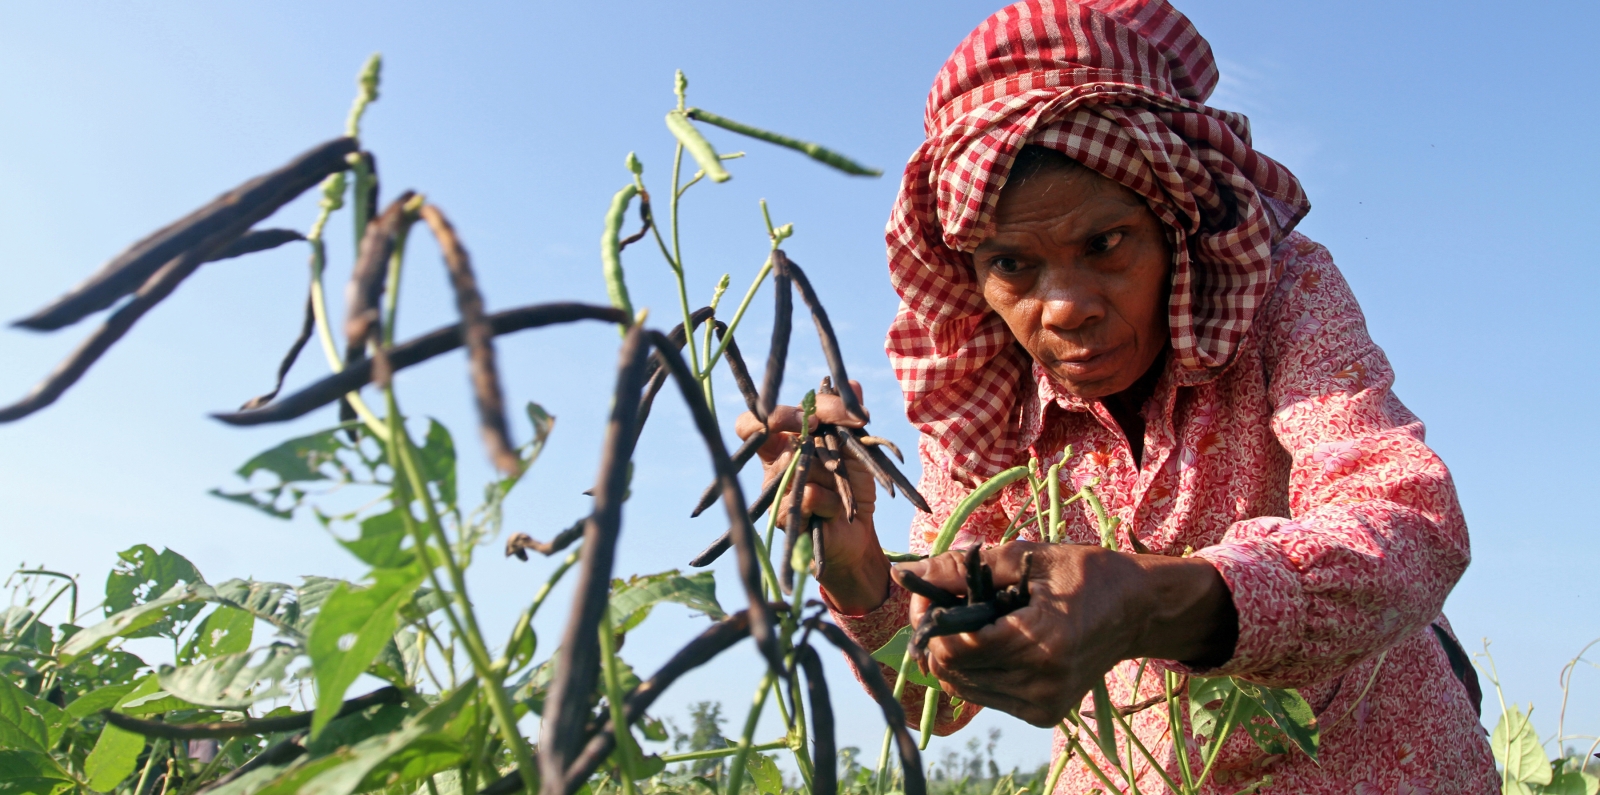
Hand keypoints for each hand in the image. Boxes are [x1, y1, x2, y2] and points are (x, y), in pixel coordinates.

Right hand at [734, 381, 889, 613]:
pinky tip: (839, 509)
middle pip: (772, 431)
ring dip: (832, 469)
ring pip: (796, 462)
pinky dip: (834, 499)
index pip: (755, 421)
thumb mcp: (856, 447)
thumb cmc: (852, 486)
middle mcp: (773, 463)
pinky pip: (809, 495)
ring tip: (845, 483)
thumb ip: (850, 417)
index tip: (815, 414)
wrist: (858, 533)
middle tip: (841, 424)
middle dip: (810, 423)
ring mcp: (775, 490)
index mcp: (783, 441)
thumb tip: (854, 384)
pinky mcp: (783, 517)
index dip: (776, 411)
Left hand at [897, 541, 1234, 726]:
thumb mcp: (1026, 557)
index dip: (929, 620)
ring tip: (976, 621)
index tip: (928, 593)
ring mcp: (1044, 705)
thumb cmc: (1085, 574)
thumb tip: (911, 572)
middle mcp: (1043, 683)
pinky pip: (984, 695)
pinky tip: (993, 642)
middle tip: (948, 603)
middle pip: (953, 671)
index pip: (957, 648)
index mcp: (1042, 642)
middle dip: (938, 636)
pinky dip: (976, 668)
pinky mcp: (1043, 714)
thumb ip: (964, 567)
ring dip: (955, 654)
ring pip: (963, 687)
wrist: (1136, 611)